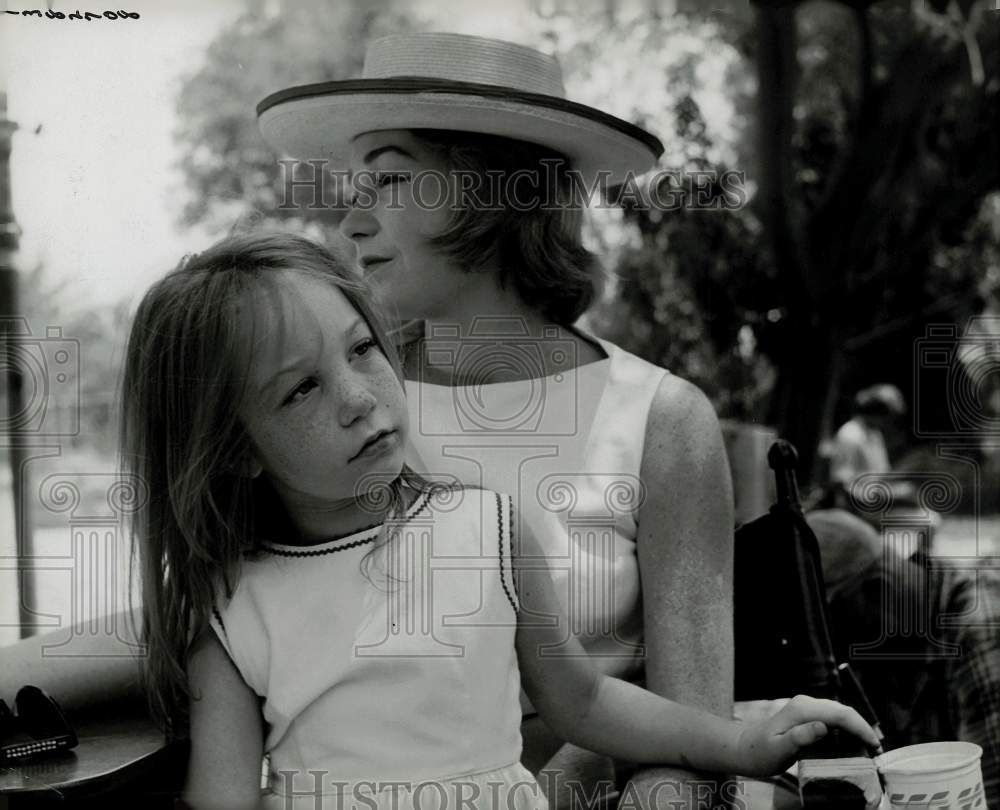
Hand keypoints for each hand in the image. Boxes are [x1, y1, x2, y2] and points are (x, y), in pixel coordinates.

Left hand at [735, 694, 880, 775]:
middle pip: (843, 711)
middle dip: (863, 728)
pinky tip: (853, 744)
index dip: (861, 727)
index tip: (875, 745)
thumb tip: (822, 727)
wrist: (745, 748)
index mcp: (803, 710)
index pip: (840, 713)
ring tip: (870, 750)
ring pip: (839, 714)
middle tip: (877, 751)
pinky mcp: (807, 716)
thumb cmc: (760, 752)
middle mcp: (806, 704)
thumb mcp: (778, 749)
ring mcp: (807, 708)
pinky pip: (832, 719)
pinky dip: (847, 730)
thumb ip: (799, 737)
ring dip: (856, 729)